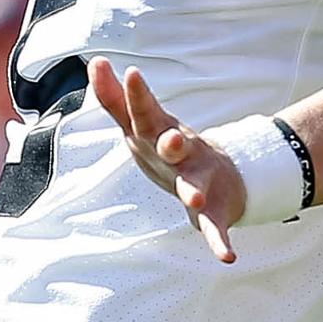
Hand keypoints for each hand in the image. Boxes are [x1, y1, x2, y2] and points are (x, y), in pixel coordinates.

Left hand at [89, 59, 239, 263]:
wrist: (221, 178)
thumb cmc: (170, 148)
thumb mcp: (144, 123)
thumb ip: (116, 97)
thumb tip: (95, 63)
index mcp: (162, 134)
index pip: (146, 113)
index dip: (138, 96)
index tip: (132, 73)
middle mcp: (183, 155)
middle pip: (176, 147)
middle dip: (173, 143)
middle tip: (171, 139)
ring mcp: (200, 182)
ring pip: (195, 186)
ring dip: (194, 192)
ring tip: (196, 200)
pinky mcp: (214, 212)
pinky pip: (215, 228)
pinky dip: (220, 242)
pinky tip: (227, 258)